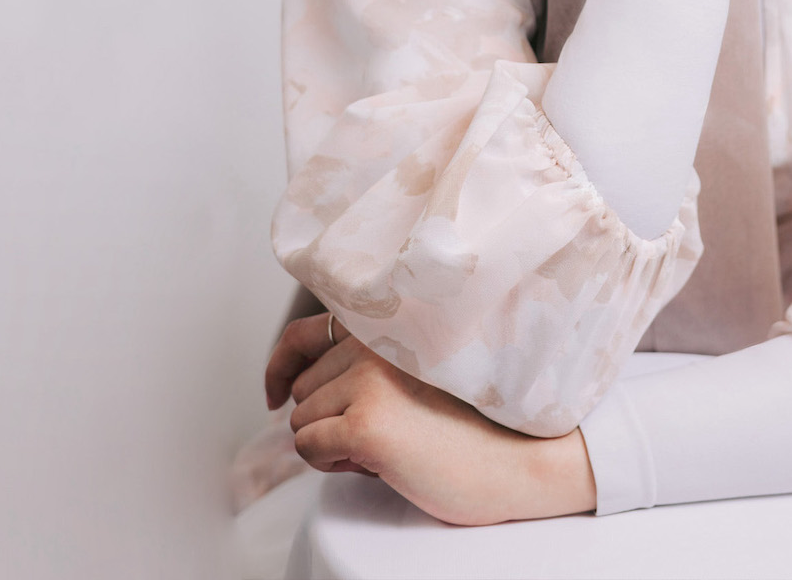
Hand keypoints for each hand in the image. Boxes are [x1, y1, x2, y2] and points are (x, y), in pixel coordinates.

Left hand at [270, 313, 596, 525]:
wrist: (517, 460)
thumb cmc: (473, 427)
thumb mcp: (416, 376)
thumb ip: (364, 366)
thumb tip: (295, 389)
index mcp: (388, 327)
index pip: (303, 333)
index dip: (280, 366)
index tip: (274, 394)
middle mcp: (375, 343)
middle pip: (300, 388)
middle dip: (326, 418)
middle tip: (380, 431)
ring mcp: (369, 380)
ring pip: (300, 421)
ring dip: (330, 443)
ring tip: (387, 445)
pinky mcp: (365, 423)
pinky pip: (307, 447)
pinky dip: (329, 463)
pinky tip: (376, 461)